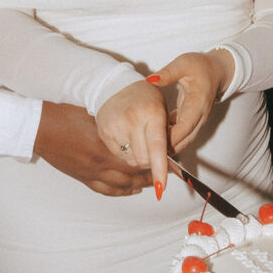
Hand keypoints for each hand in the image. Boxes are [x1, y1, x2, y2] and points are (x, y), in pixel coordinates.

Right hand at [34, 102, 151, 196]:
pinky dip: (120, 192)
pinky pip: (105, 190)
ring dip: (137, 186)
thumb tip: (133, 128)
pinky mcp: (82, 177)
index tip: (164, 160)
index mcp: (103, 147)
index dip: (151, 162)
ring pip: (120, 186)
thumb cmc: (65, 116)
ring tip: (150, 183)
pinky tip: (129, 190)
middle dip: (148, 176)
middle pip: (130, 176)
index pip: (134, 160)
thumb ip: (113, 125)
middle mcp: (98, 164)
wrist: (41, 129)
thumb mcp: (94, 115)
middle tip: (162, 174)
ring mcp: (90, 173)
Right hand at [95, 81, 167, 198]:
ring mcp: (115, 128)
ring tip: (139, 141)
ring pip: (131, 162)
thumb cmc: (142, 96)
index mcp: (151, 113)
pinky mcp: (104, 134)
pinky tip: (127, 140)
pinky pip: (118, 157)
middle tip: (154, 151)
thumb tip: (169, 162)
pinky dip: (126, 154)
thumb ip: (166, 135)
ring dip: (138, 159)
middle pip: (143, 160)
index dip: (160, 169)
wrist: (113, 85)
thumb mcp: (160, 108)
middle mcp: (131, 122)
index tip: (162, 186)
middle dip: (151, 161)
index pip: (156, 147)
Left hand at [149, 49, 233, 153]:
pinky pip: (180, 134)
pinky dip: (168, 137)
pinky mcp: (190, 120)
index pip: (185, 126)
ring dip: (167, 144)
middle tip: (144, 151)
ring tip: (144, 146)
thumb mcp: (183, 63)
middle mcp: (199, 116)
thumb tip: (150, 80)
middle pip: (184, 139)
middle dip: (167, 147)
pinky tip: (151, 136)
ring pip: (182, 140)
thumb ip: (167, 73)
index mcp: (198, 103)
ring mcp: (196, 120)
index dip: (171, 137)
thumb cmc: (201, 65)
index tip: (154, 142)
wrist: (217, 70)